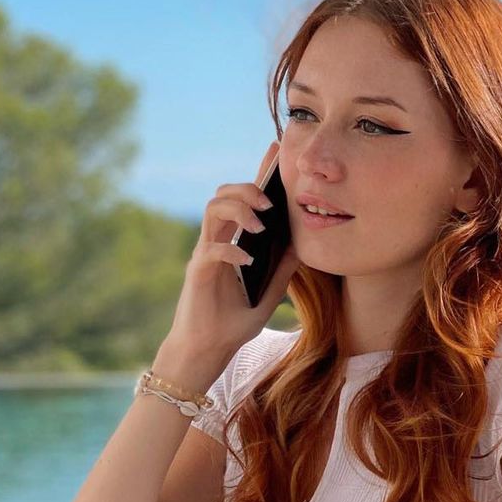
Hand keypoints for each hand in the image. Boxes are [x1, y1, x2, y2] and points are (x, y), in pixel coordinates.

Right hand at [160, 141, 302, 369]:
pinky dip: (232, 249)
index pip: (245, 199)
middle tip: (269, 203)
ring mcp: (205, 254)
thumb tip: (303, 242)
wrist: (207, 351)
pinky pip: (212, 249)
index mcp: (232, 242)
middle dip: (247, 189)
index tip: (276, 150)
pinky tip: (248, 260)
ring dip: (239, 210)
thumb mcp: (269, 293)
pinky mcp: (198, 272)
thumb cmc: (233, 324)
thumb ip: (282, 267)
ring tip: (261, 225)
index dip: (258, 172)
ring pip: (213, 210)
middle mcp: (216, 242)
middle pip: (223, 194)